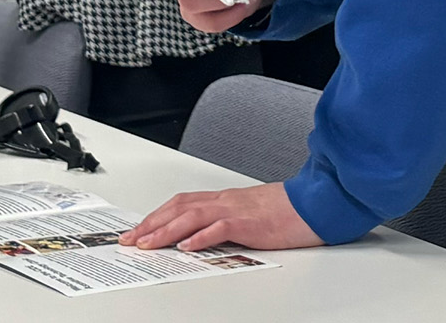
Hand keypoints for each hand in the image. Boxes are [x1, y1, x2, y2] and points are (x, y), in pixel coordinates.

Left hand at [126, 179, 321, 250]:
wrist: (316, 202)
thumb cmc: (289, 211)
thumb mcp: (252, 215)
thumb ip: (228, 221)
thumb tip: (203, 237)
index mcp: (226, 199)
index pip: (182, 203)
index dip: (157, 216)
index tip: (138, 231)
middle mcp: (226, 201)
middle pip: (179, 207)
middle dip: (150, 224)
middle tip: (129, 240)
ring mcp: (237, 210)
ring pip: (192, 216)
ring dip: (166, 231)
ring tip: (147, 244)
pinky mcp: (251, 223)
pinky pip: (221, 228)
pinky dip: (201, 236)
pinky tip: (186, 246)